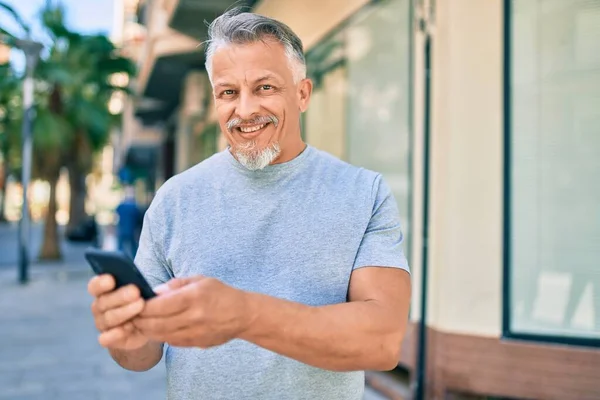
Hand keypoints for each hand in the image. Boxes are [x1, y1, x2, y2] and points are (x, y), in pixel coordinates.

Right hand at [88, 274, 148, 350]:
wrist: (147, 326)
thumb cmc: (143, 301)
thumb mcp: (143, 290)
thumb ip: (141, 285)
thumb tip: (148, 284)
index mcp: (104, 290)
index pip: (95, 286)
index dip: (101, 283)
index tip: (111, 280)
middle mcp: (100, 306)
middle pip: (103, 301)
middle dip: (120, 296)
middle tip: (136, 292)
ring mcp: (102, 323)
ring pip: (107, 318)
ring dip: (124, 312)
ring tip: (140, 306)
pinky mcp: (108, 339)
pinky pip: (105, 339)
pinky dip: (115, 334)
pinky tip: (128, 328)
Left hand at [133, 276, 251, 347]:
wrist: (242, 315)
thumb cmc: (220, 293)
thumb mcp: (200, 280)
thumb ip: (176, 285)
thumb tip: (154, 292)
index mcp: (193, 297)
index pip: (159, 305)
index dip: (142, 306)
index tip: (134, 302)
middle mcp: (193, 316)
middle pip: (156, 323)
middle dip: (139, 320)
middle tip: (131, 314)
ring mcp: (194, 332)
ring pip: (161, 335)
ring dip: (147, 330)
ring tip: (140, 322)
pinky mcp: (195, 343)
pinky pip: (171, 341)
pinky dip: (160, 336)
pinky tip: (156, 329)